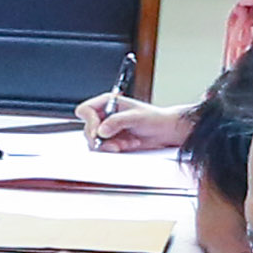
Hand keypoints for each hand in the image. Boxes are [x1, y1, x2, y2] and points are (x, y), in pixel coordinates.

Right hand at [77, 93, 196, 151]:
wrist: (166, 131)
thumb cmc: (155, 118)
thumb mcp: (136, 117)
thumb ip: (117, 122)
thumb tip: (101, 130)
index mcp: (108, 103)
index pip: (86, 110)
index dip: (90, 122)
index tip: (99, 132)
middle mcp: (105, 115)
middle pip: (88, 129)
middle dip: (102, 138)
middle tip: (115, 143)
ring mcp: (108, 129)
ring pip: (94, 141)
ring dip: (110, 145)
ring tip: (126, 143)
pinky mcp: (112, 141)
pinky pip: (104, 148)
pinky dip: (115, 149)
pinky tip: (129, 144)